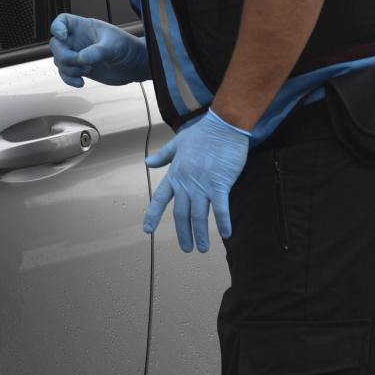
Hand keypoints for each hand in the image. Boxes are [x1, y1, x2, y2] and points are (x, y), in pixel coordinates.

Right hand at [49, 13, 149, 87]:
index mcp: (85, 27)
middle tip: (79, 62)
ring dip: (70, 69)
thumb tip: (80, 59)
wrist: (135, 66)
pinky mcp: (80, 69)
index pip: (62, 21)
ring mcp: (78, 55)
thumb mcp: (114, 47)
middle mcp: (78, 40)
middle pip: (56, 45)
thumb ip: (97, 52)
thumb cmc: (127, 48)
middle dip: (64, 56)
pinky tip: (81, 83)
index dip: (57, 27)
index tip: (63, 36)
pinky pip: (65, 74)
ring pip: (59, 61)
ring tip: (88, 70)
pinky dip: (69, 80)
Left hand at [142, 109, 250, 252]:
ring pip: (198, 215)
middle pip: (180, 213)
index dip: (152, 215)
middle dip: (183, 233)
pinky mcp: (220, 184)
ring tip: (202, 248)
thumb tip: (147, 163)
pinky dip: (223, 223)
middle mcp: (186, 182)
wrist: (223, 126)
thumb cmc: (202, 134)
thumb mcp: (178, 144)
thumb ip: (163, 156)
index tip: (147, 230)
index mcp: (175, 174)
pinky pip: (220, 208)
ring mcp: (203, 184)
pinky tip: (226, 235)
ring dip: (200, 234)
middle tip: (186, 248)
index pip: (159, 198)